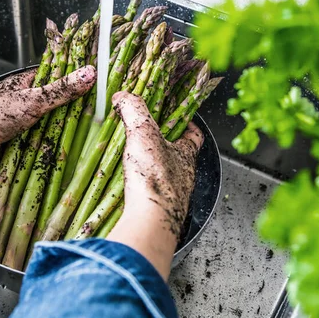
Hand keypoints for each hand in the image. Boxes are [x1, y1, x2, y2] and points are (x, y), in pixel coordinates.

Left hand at [0, 66, 95, 199]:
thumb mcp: (31, 99)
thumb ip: (60, 90)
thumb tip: (90, 73)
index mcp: (28, 85)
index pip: (59, 78)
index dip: (78, 80)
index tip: (103, 84)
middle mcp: (28, 104)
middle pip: (59, 106)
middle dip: (75, 112)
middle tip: (103, 116)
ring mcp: (25, 126)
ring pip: (53, 128)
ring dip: (65, 134)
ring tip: (94, 137)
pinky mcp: (21, 147)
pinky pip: (43, 147)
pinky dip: (53, 151)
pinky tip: (73, 155)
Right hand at [106, 91, 202, 278]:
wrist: (152, 221)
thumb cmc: (155, 176)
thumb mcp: (143, 132)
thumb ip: (133, 109)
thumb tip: (123, 96)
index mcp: (187, 154)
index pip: (195, 135)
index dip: (188, 124)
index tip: (179, 118)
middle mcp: (185, 176)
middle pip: (179, 156)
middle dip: (164, 147)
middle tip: (146, 139)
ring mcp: (174, 196)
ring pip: (167, 178)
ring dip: (153, 170)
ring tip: (133, 163)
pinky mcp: (160, 213)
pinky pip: (153, 197)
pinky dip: (143, 191)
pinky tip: (128, 189)